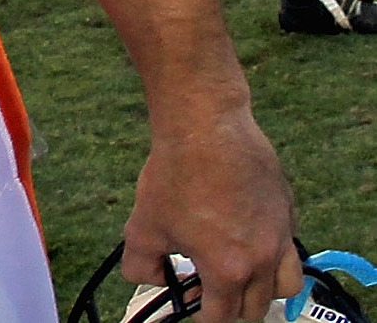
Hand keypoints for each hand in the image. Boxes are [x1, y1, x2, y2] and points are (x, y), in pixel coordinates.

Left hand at [123, 109, 299, 321]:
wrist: (205, 127)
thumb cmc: (174, 175)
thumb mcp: (143, 226)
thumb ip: (141, 265)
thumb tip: (150, 279)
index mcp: (229, 269)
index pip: (223, 315)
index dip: (204, 316)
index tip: (193, 305)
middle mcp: (264, 258)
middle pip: (256, 306)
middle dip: (232, 304)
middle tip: (209, 287)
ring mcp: (282, 235)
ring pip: (286, 284)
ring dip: (263, 288)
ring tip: (238, 271)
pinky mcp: (288, 212)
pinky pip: (288, 248)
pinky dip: (273, 254)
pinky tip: (245, 234)